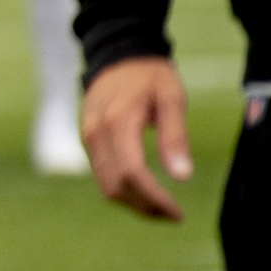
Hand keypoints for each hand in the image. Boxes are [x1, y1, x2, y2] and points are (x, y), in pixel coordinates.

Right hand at [83, 56, 190, 222]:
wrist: (118, 55)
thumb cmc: (151, 76)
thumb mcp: (172, 99)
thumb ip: (176, 137)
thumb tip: (183, 178)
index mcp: (118, 121)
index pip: (132, 173)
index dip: (155, 198)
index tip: (178, 213)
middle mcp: (96, 133)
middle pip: (117, 186)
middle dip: (146, 207)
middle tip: (174, 216)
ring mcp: (88, 138)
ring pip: (106, 186)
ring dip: (134, 204)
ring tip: (162, 208)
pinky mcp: (88, 141)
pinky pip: (102, 176)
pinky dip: (124, 191)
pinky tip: (146, 191)